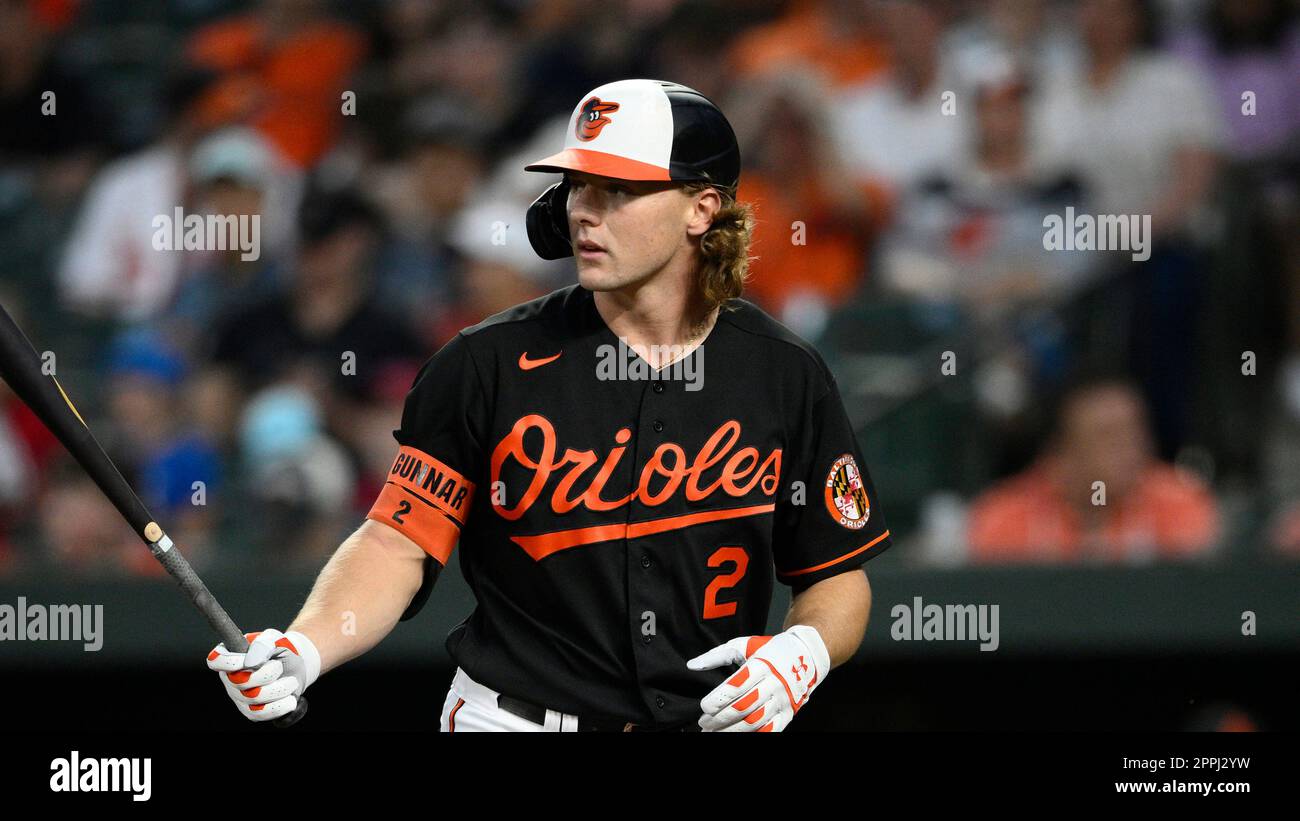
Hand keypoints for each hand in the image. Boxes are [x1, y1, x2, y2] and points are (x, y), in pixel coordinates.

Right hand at [206, 629, 319, 721]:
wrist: (295, 668)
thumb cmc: (280, 650)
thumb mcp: (275, 639)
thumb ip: (264, 644)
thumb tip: (251, 660)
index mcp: (231, 656)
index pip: (216, 660)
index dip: (227, 662)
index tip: (246, 661)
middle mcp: (230, 678)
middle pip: (239, 681)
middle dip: (266, 674)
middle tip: (280, 666)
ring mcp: (239, 697)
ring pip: (253, 699)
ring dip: (278, 689)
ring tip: (291, 682)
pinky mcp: (251, 712)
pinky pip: (261, 714)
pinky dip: (279, 706)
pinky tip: (290, 699)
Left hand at [687, 625, 829, 731]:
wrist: (805, 655)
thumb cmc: (770, 650)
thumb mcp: (743, 646)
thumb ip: (716, 655)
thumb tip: (692, 665)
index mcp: (762, 665)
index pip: (737, 686)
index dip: (718, 699)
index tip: (704, 707)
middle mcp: (774, 684)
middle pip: (744, 707)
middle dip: (720, 719)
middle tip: (704, 723)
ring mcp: (782, 701)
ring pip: (755, 722)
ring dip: (731, 731)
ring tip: (714, 732)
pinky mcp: (788, 713)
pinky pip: (770, 730)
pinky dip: (752, 735)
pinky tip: (736, 735)